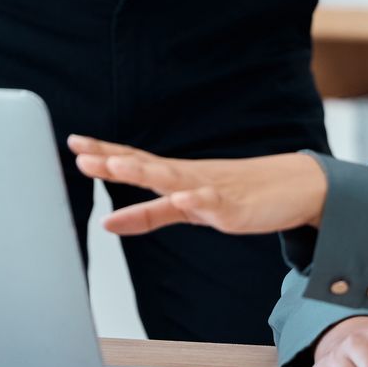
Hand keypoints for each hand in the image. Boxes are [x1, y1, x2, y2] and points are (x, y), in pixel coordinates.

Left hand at [66, 136, 327, 235]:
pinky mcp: (233, 207)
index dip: (104, 153)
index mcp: (176, 176)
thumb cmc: (237, 194)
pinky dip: (197, 200)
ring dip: (144, 172)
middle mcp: (188, 176)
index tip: (74, 144)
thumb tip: (108, 222)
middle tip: (82, 154)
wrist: (293, 188)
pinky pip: (212, 204)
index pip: (134, 160)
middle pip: (145, 165)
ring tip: (116, 167)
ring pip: (173, 180)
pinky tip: (184, 198)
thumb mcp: (186, 207)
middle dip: (113, 161)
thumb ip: (148, 215)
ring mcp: (210, 189)